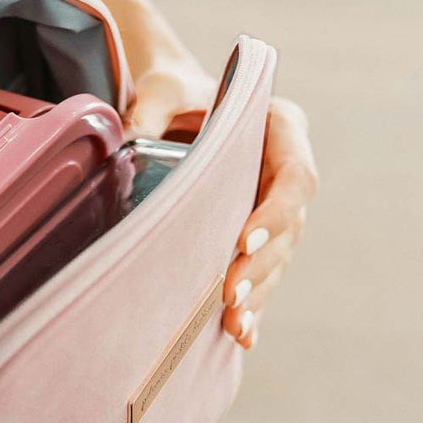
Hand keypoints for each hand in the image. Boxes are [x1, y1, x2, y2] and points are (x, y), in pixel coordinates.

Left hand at [124, 67, 318, 348]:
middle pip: (290, 226)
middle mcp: (285, 170)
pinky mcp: (256, 233)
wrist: (175, 104)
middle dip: (263, 265)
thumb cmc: (173, 90)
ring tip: (234, 324)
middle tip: (230, 296)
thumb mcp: (160, 87)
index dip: (275, 214)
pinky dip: (255, 304)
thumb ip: (150, 108)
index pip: (295, 176)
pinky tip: (241, 335)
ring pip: (279, 257)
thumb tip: (127, 141)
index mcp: (280, 128)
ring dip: (260, 292)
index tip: (245, 243)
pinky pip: (262, 272)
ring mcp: (273, 205)